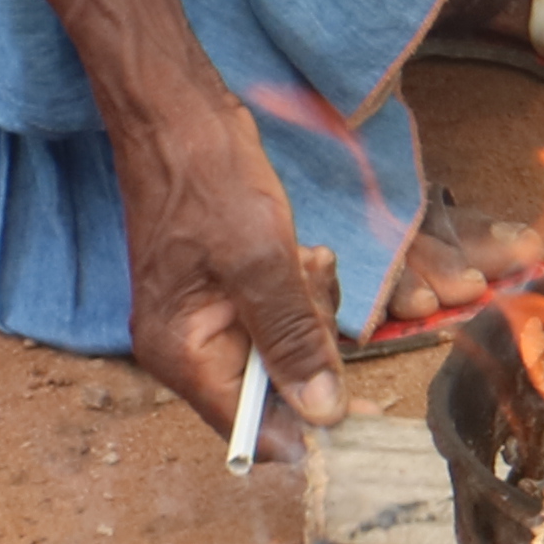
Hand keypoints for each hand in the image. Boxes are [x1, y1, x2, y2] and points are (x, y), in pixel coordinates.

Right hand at [107, 68, 346, 447]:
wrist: (176, 114)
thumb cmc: (207, 178)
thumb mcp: (261, 259)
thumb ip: (293, 338)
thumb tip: (325, 413)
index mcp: (180, 354)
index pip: (250, 429)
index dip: (309, 428)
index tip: (367, 413)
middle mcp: (185, 349)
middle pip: (271, 390)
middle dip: (312, 346)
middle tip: (317, 286)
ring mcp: (203, 320)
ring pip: (282, 349)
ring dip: (310, 310)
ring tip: (308, 258)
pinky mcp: (223, 293)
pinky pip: (277, 316)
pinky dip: (300, 290)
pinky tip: (303, 253)